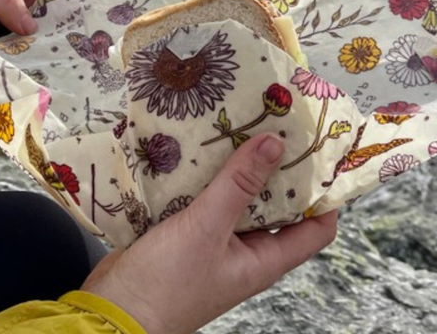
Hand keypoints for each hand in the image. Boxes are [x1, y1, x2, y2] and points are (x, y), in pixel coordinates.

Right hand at [81, 134, 337, 333]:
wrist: (110, 313)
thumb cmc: (165, 284)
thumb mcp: (207, 228)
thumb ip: (239, 184)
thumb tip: (275, 143)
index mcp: (263, 259)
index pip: (315, 228)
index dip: (325, 193)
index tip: (324, 152)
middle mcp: (244, 250)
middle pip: (276, 204)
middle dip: (278, 167)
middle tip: (279, 124)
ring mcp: (214, 241)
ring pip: (238, 196)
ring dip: (239, 166)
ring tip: (242, 124)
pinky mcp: (186, 232)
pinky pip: (206, 197)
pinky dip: (208, 173)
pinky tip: (202, 146)